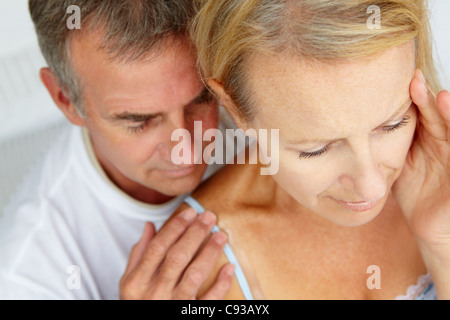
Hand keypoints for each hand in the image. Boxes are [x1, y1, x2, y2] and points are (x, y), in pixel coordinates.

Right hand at [119, 208, 234, 299]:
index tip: (190, 212)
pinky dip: (221, 285)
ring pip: (195, 275)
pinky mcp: (190, 317)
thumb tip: (149, 226)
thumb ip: (138, 255)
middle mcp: (154, 293)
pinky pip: (209, 301)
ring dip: (209, 253)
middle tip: (209, 217)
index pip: (157, 247)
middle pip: (177, 257)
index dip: (175, 227)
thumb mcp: (129, 283)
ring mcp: (173, 306)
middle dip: (195, 234)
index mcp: (137, 282)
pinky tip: (229, 268)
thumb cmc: (140, 303)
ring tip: (221, 236)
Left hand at [393, 69, 449, 246]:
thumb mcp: (399, 166)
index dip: (414, 98)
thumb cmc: (416, 194)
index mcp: (428, 140)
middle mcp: (444, 145)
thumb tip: (355, 129)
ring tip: (440, 97)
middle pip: (437, 117)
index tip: (399, 80)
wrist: (430, 228)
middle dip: (427, 99)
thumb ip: (388, 147)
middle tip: (414, 80)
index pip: (422, 115)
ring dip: (448, 114)